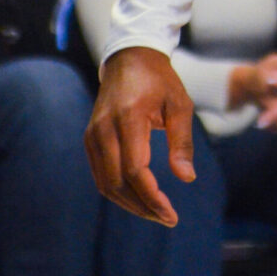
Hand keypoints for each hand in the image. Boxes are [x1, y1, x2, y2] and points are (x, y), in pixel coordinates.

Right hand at [85, 47, 195, 225]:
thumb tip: (186, 179)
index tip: (171, 214)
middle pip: (117, 183)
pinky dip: (118, 191)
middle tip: (166, 217)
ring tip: (155, 212)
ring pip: (105, 184)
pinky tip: (138, 197)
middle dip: (142, 206)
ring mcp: (93, 134)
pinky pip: (100, 174)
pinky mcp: (90, 138)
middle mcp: (104, 128)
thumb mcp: (180, 104)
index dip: (152, 197)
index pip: (135, 170)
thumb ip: (182, 142)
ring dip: (129, 203)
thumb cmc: (160, 80)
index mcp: (129, 118)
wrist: (130, 57)